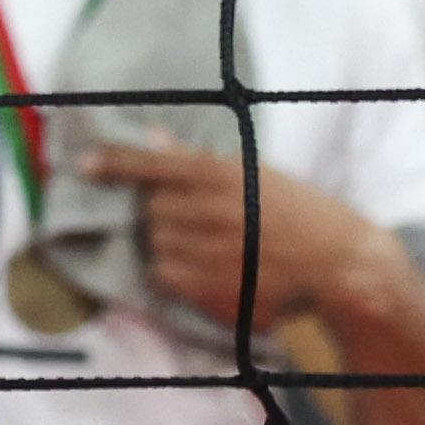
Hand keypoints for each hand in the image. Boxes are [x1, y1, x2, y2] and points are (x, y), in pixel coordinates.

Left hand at [79, 139, 376, 329]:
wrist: (342, 267)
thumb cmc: (304, 215)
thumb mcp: (258, 175)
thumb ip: (199, 161)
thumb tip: (151, 136)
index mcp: (225, 175)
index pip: (153, 164)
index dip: (114, 163)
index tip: (83, 163)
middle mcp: (211, 211)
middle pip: (151, 209)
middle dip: (162, 212)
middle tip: (197, 219)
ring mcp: (209, 251)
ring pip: (155, 243)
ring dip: (168, 242)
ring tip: (208, 245)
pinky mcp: (210, 288)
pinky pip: (164, 276)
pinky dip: (172, 272)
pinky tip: (205, 269)